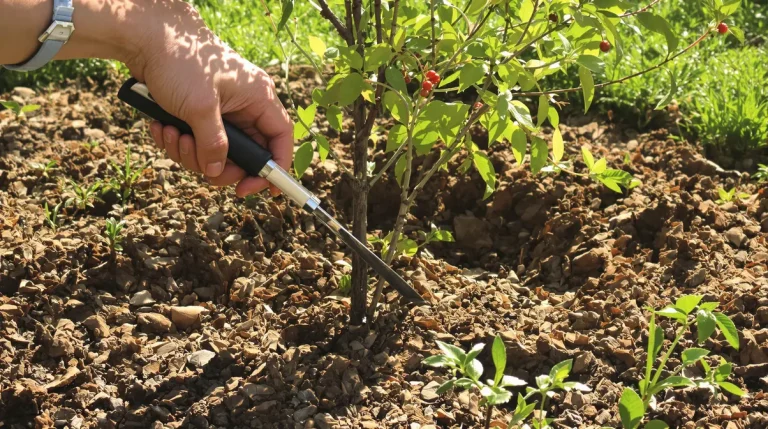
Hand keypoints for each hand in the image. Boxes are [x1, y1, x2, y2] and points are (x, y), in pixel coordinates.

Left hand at [126, 2, 292, 196]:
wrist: (145, 39)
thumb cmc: (180, 61)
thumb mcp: (199, 107)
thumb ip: (213, 144)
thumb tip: (217, 172)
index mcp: (258, 98)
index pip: (280, 138)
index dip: (277, 167)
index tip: (265, 191)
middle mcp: (245, 106)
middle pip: (246, 153)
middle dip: (221, 165)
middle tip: (203, 170)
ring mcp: (222, 111)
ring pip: (218, 152)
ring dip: (192, 153)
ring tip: (171, 135)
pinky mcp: (200, 114)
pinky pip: (197, 142)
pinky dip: (179, 143)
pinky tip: (162, 128)